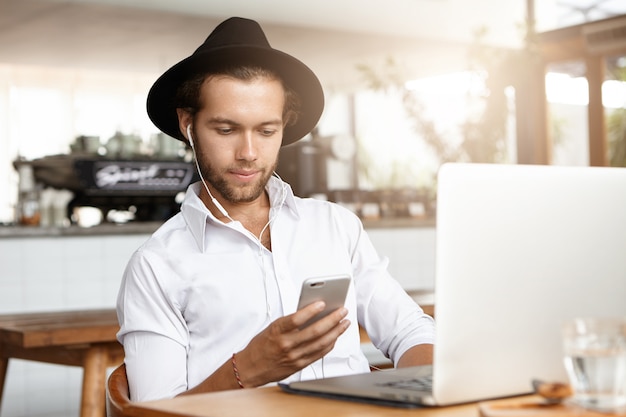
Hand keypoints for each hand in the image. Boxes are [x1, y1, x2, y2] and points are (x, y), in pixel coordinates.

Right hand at [235, 301, 349, 386]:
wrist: (250, 368)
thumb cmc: (261, 345)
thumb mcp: (272, 328)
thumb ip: (291, 321)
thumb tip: (312, 312)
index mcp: (277, 331)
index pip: (296, 319)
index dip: (311, 310)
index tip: (322, 303)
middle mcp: (286, 344)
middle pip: (315, 331)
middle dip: (332, 320)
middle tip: (342, 311)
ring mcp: (294, 356)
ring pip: (321, 343)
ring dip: (336, 332)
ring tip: (344, 323)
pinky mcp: (299, 365)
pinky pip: (319, 354)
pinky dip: (330, 344)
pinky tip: (335, 337)